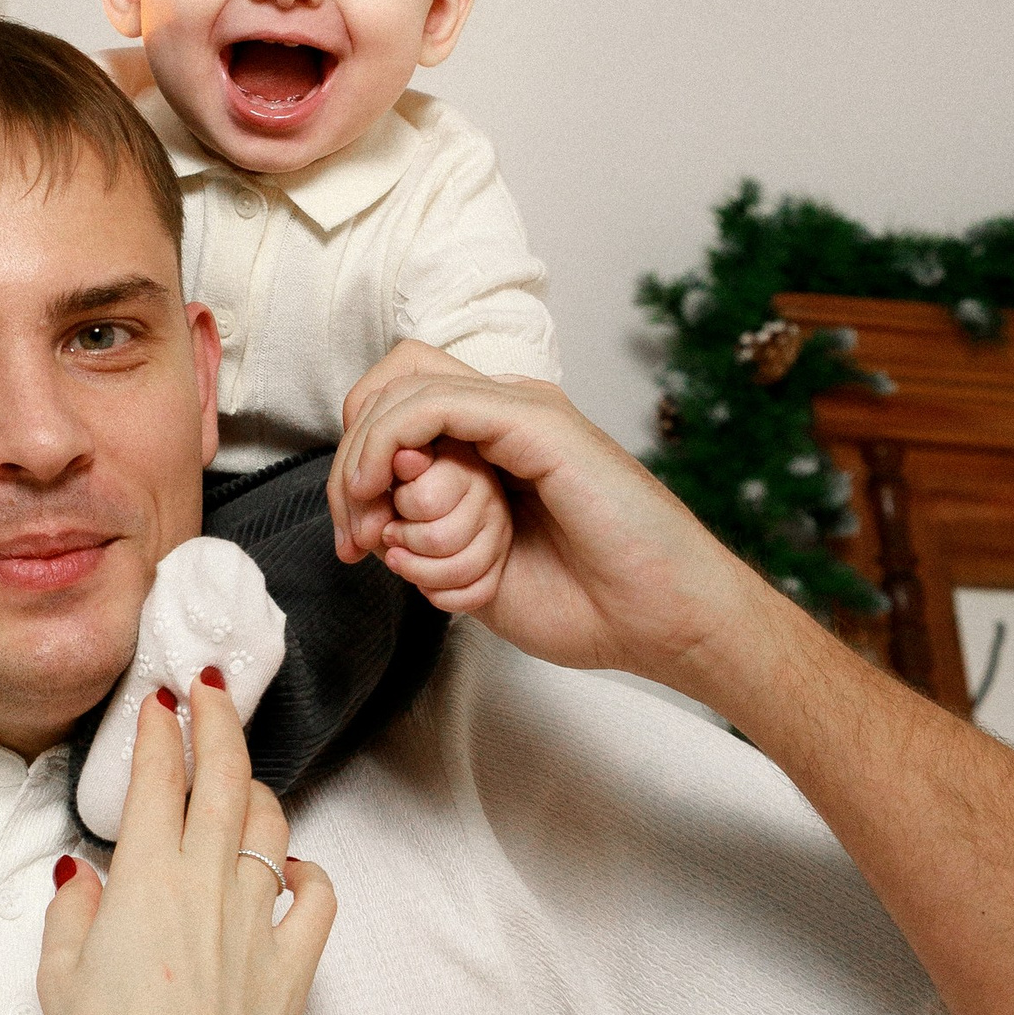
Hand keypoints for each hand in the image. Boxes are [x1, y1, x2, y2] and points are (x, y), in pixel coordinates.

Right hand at [40, 675, 335, 1014]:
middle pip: (224, 778)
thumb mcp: (58, 981)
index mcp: (146, 882)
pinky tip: (290, 866)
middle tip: (209, 688)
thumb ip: (69, 913)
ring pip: (270, 825)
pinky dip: (307, 869)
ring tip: (235, 777)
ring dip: (253, 789)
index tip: (157, 700)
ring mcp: (259, 921)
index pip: (157, 780)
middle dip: (218, 720)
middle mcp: (209, 886)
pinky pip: (317, 896)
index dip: (159, 731)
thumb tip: (80, 874)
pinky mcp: (294, 963)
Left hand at [329, 360, 782, 698]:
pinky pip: (431, 406)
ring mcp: (521, 412)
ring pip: (401, 398)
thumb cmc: (588, 603)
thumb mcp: (476, 573)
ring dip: (368, 469)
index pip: (393, 408)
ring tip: (380, 535)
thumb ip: (426, 539)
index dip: (354, 464)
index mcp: (493, 444)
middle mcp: (505, 415)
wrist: (663, 621)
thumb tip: (375, 522)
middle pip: (387, 393)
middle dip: (350, 468)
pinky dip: (389, 446)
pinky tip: (388, 496)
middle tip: (356, 540)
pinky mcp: (534, 422)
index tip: (355, 544)